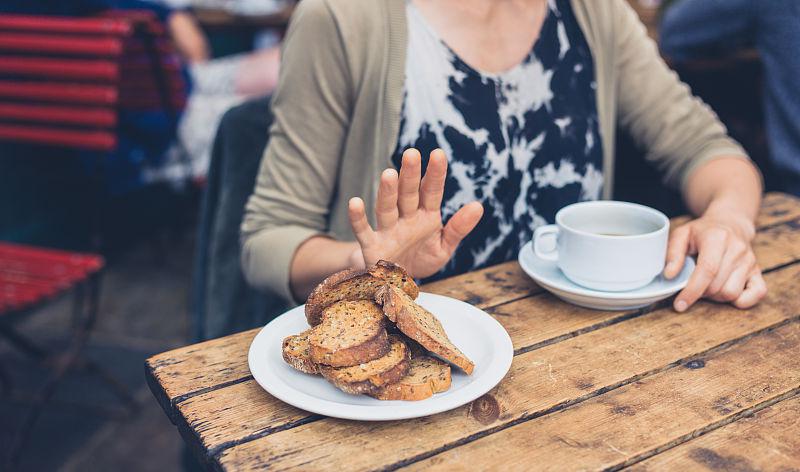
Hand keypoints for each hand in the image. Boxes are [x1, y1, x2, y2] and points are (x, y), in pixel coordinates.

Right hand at [347, 148, 483, 277]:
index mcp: (426, 216)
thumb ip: (459, 228)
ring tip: (389, 173)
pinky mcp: (372, 247)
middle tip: (411, 153)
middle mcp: (406, 218)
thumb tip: (478, 206)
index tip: (438, 153)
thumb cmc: (421, 259)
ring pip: (386, 208)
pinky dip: (358, 218)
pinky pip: (363, 231)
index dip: (435, 174)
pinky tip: (355, 203)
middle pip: (408, 194)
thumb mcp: (444, 247)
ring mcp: (388, 230)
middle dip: (409, 175)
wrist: (397, 284)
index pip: (431, 191)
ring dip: (387, 192)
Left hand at [665, 211, 765, 311]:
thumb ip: (673, 254)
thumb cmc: (702, 232)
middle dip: (700, 292)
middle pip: (717, 286)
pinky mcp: (758, 271)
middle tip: (693, 284)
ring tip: (708, 285)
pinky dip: (740, 300)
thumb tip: (669, 275)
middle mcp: (737, 249)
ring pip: (732, 293)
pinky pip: (757, 294)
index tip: (680, 304)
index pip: (707, 270)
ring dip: (715, 296)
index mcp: (717, 237)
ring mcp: (750, 261)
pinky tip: (725, 291)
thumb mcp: (682, 234)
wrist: (730, 223)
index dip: (692, 290)